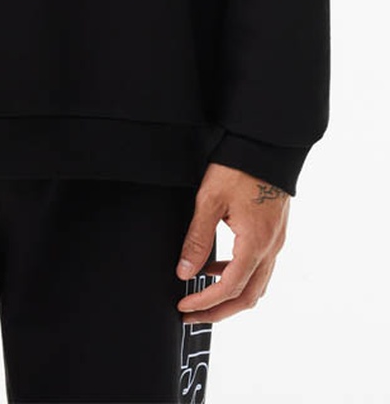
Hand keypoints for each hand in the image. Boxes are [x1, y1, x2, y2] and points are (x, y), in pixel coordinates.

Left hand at [175, 161, 289, 323]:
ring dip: (230, 297)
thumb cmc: (239, 168)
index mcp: (255, 243)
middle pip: (249, 297)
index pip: (230, 287)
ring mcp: (276, 242)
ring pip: (257, 285)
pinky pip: (260, 268)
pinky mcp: (275, 234)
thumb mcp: (210, 201)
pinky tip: (216, 268)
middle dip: (218, 311)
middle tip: (191, 315)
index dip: (205, 301)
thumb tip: (184, 271)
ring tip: (201, 296)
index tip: (184, 306)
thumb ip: (197, 238)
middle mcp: (271, 248)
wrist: (266, 146)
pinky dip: (239, 276)